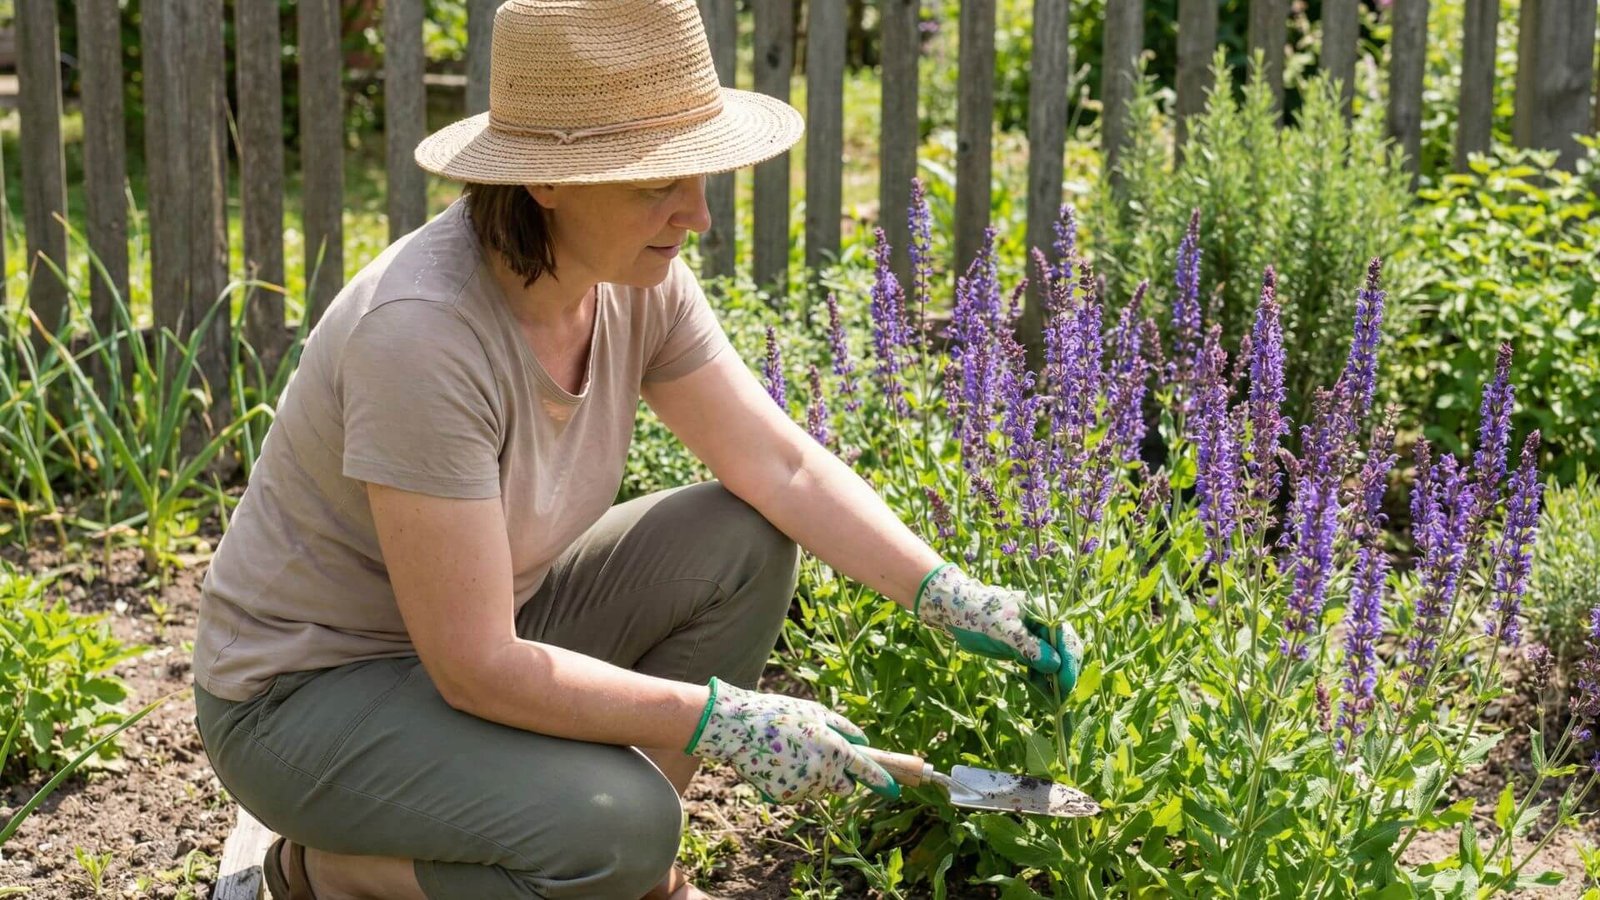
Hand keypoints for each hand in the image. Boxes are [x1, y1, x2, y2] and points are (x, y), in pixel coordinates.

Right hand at [683, 678, 898, 802]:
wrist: (737, 728)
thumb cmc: (779, 714)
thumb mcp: (816, 711)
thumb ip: (844, 728)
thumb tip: (863, 742)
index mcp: (834, 749)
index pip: (866, 770)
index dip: (881, 781)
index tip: (893, 789)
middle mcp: (823, 772)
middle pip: (843, 787)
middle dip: (839, 778)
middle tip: (820, 757)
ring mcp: (803, 786)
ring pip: (818, 788)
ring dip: (812, 776)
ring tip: (790, 752)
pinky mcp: (785, 795)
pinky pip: (797, 792)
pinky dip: (792, 781)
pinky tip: (778, 762)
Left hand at [915, 563, 1083, 694]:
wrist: (955, 613)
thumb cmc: (977, 615)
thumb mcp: (1002, 631)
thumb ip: (1028, 647)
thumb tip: (1055, 665)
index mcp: (1043, 615)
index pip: (1066, 639)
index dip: (1069, 664)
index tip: (1065, 687)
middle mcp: (1044, 626)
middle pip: (1065, 653)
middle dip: (1064, 676)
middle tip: (1058, 700)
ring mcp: (1035, 639)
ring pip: (1054, 664)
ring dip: (1053, 683)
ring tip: (1047, 701)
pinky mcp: (1025, 651)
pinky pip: (1040, 668)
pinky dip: (1041, 682)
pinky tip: (1037, 693)